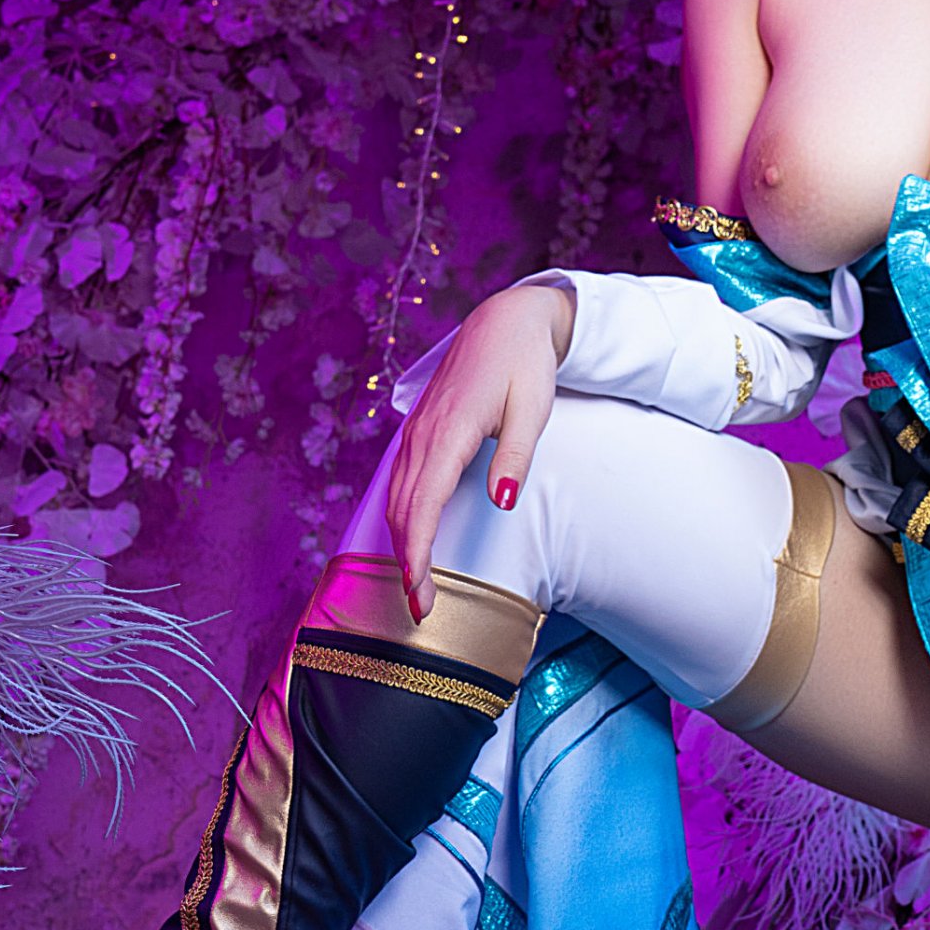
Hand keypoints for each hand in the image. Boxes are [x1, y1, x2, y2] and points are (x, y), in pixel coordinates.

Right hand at [385, 281, 576, 619]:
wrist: (504, 320)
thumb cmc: (524, 365)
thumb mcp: (533, 410)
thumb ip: (516, 458)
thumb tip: (501, 501)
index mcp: (449, 432)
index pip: (421, 507)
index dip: (416, 557)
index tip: (420, 596)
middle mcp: (423, 435)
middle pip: (402, 511)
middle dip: (406, 564)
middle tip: (422, 609)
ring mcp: (416, 432)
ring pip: (396, 498)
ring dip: (401, 544)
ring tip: (415, 585)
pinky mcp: (419, 431)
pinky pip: (400, 482)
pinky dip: (401, 517)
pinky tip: (410, 538)